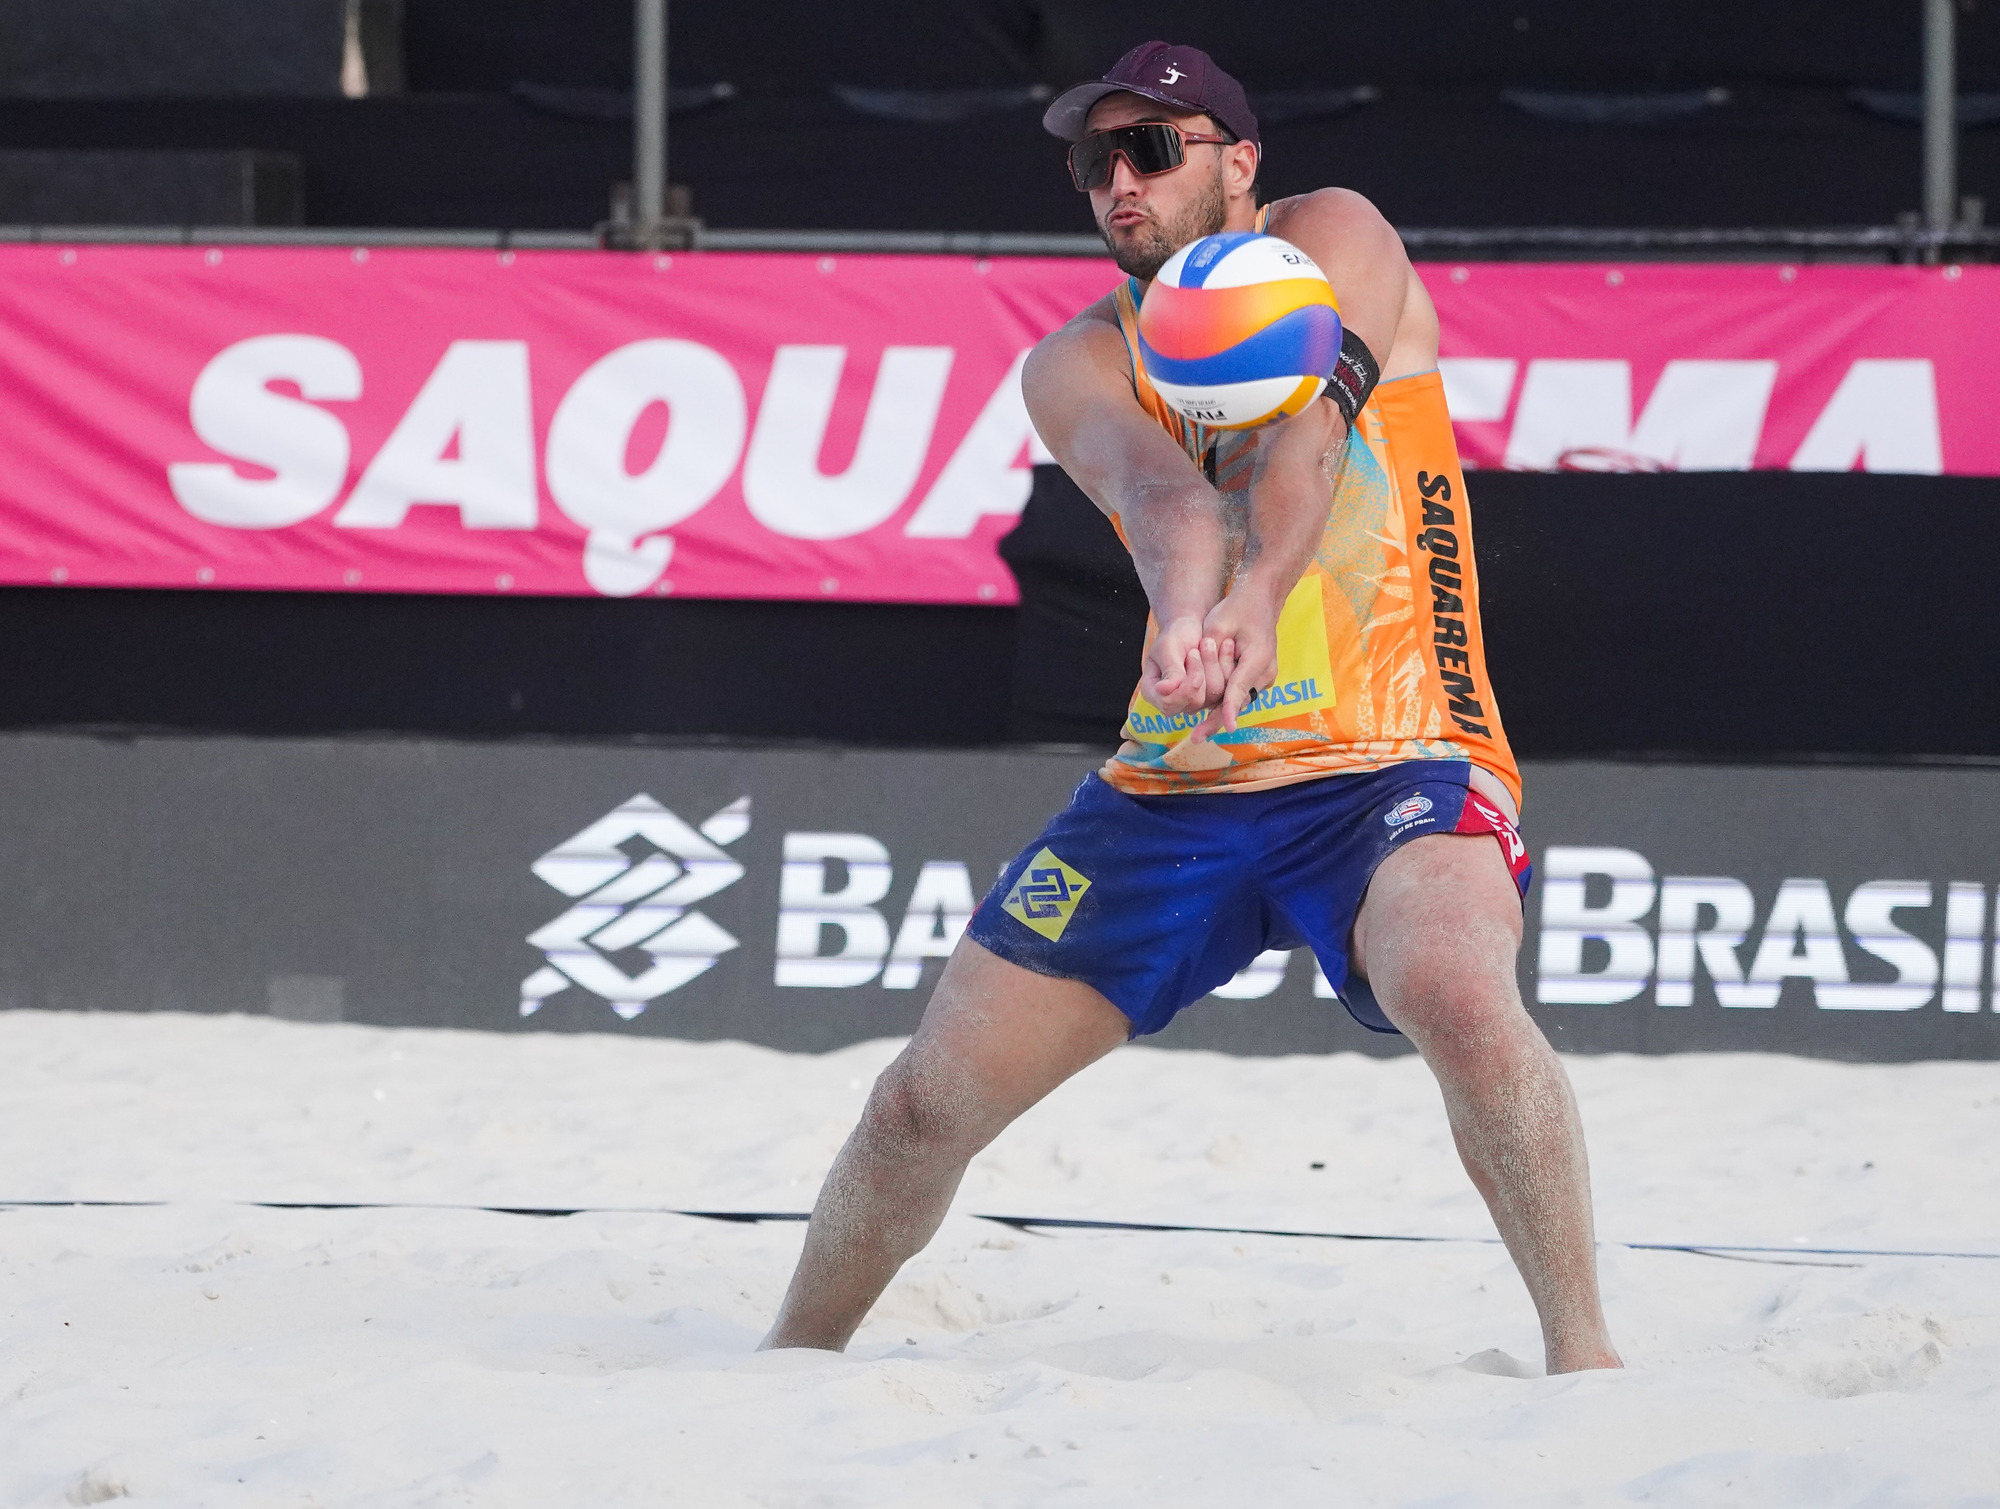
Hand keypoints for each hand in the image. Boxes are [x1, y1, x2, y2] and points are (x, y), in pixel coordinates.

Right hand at [1140, 614, 1231, 716]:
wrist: (1191, 628)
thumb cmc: (1175, 635)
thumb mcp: (1168, 648)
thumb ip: (1170, 671)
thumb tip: (1164, 690)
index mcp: (1152, 691)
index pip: (1167, 704)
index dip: (1183, 691)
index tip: (1193, 664)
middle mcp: (1171, 700)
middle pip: (1192, 703)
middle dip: (1198, 674)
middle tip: (1195, 650)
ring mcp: (1192, 701)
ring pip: (1210, 697)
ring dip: (1211, 666)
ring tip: (1205, 643)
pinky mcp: (1211, 697)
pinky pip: (1224, 690)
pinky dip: (1224, 666)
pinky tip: (1223, 647)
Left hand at [1184, 591, 1278, 740]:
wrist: (1261, 597)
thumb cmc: (1237, 608)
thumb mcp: (1219, 626)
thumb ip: (1213, 656)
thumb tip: (1207, 684)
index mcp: (1258, 658)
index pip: (1239, 688)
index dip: (1229, 709)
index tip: (1226, 728)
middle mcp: (1266, 671)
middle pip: (1240, 701)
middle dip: (1219, 720)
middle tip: (1198, 737)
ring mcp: (1267, 675)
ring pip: (1241, 699)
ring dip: (1222, 713)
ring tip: (1201, 733)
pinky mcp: (1262, 676)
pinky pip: (1243, 693)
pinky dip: (1227, 702)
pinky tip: (1210, 717)